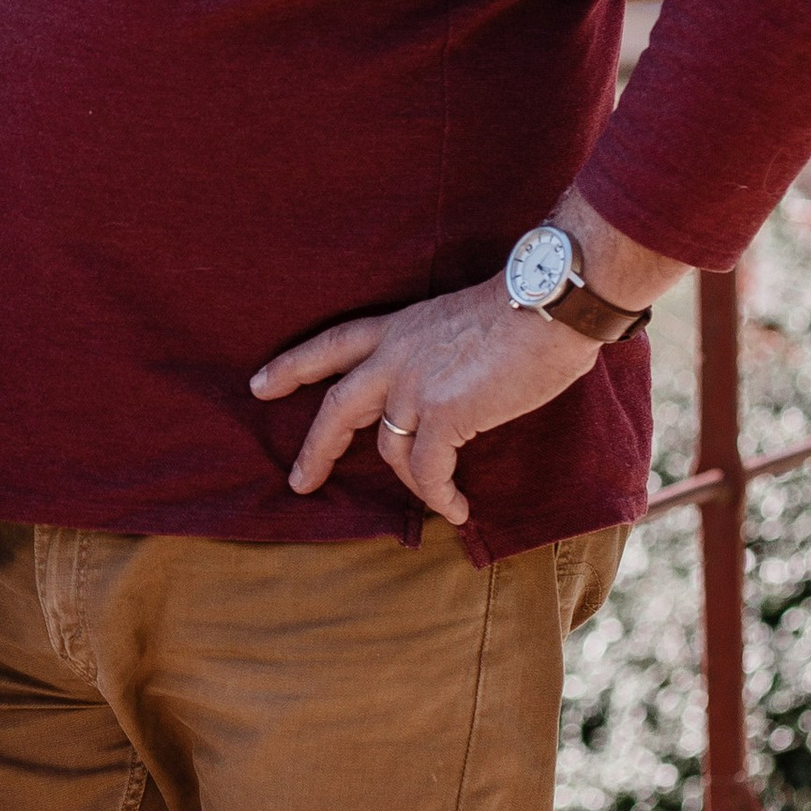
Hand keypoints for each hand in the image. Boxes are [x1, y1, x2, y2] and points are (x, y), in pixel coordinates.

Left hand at [251, 280, 596, 529]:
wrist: (550, 301)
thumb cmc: (525, 308)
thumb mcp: (459, 322)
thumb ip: (437, 354)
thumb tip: (447, 394)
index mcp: (399, 327)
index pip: (332, 344)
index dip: (293, 366)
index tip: (260, 385)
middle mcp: (395, 356)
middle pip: (338, 406)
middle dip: (317, 448)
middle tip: (300, 482)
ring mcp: (414, 386)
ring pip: (391, 450)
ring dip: (414, 483)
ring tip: (440, 501)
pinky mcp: (443, 415)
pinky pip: (428, 473)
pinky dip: (439, 496)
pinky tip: (455, 509)